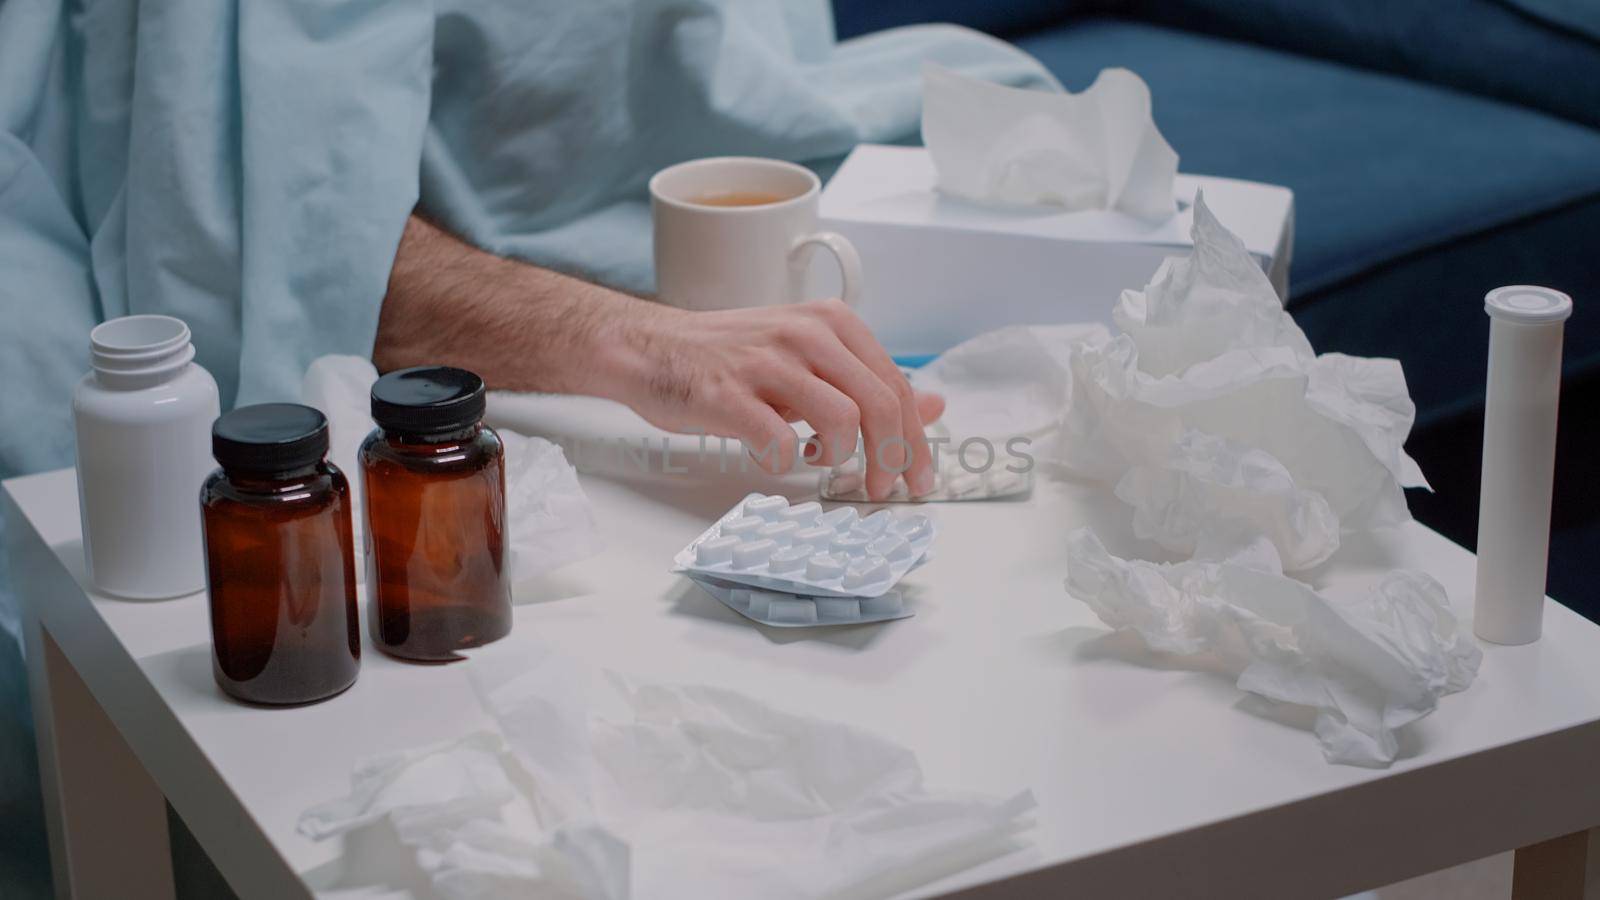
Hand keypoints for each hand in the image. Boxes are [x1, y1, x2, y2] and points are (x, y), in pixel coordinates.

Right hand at [612, 299, 942, 499]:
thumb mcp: (809, 359)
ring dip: (841, 461)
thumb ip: (868, 381)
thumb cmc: (731, 358)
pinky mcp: (727, 395)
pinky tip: (778, 458)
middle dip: (892, 461)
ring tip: (821, 465)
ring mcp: (766, 362)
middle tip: (882, 492)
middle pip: (880, 405)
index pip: (896, 385)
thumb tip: (934, 407)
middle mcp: (805, 334)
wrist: (650, 348)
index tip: (919, 479)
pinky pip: (779, 442)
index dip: (916, 441)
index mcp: (831, 322)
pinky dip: (786, 463)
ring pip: (842, 421)